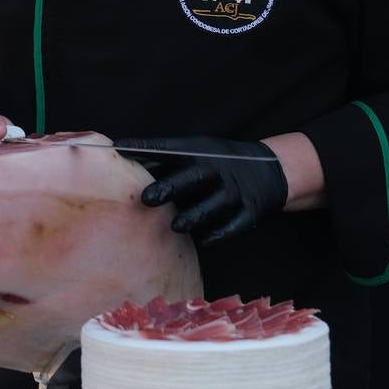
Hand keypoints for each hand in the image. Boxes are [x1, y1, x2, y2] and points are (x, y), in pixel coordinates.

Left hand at [116, 136, 288, 246]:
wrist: (269, 170)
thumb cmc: (217, 163)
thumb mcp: (195, 153)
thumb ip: (163, 161)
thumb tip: (119, 161)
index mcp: (198, 151)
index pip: (168, 148)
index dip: (145, 148)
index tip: (120, 149)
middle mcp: (217, 169)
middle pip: (192, 177)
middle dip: (170, 187)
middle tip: (146, 198)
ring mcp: (236, 191)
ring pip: (214, 204)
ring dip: (194, 215)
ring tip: (175, 226)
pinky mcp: (250, 211)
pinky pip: (234, 225)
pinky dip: (219, 233)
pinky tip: (204, 241)